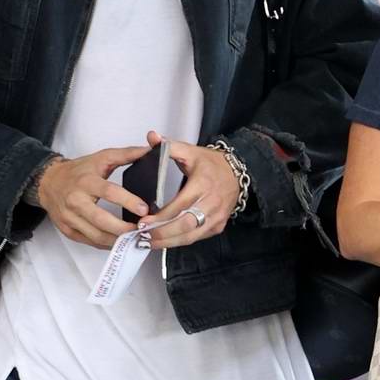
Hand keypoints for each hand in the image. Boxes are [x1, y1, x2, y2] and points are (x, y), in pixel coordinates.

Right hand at [37, 146, 150, 247]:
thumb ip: (126, 154)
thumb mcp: (101, 158)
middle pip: (101, 220)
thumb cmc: (78, 172)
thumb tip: (149, 150)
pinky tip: (119, 241)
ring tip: (134, 238)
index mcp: (86, 181)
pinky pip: (90, 242)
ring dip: (117, 240)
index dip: (128, 201)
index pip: (109, 192)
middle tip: (142, 230)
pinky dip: (107, 244)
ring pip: (96, 236)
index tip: (144, 209)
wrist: (48, 182)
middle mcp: (75, 201)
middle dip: (124, 228)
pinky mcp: (68, 231)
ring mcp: (70, 218)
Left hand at [138, 130, 241, 247]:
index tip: (144, 221)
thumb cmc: (212, 164)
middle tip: (142, 236)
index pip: (180, 205)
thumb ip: (168, 146)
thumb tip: (151, 137)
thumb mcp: (191, 151)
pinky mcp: (218, 226)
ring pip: (191, 236)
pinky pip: (197, 238)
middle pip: (186, 225)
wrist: (237, 174)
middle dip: (162, 234)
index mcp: (203, 184)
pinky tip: (163, 242)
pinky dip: (179, 241)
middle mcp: (211, 203)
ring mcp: (216, 217)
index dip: (161, 217)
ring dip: (169, 242)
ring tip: (148, 243)